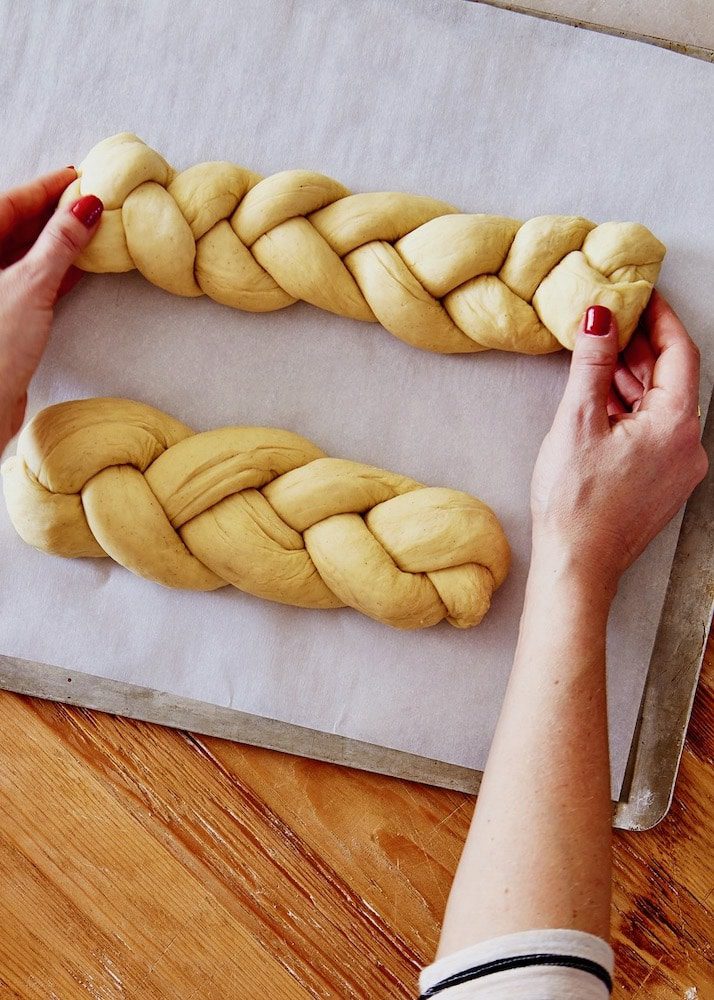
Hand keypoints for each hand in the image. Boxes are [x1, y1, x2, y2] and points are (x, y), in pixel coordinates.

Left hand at [0, 170, 102, 450]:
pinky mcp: (5, 317)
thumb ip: (59, 244)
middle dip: (56, 213)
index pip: (10, 203)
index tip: (79, 176)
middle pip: (18, 225)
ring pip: (27, 253)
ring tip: (95, 229)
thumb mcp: (31, 285)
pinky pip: (34, 280)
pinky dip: (59, 270)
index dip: (46, 188)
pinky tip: (84, 264)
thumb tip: (85, 207)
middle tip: (94, 200)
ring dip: (61, 242)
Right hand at [531, 292, 707, 595]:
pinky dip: (632, 410)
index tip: (642, 296)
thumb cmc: (576, 504)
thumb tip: (600, 318)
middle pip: (672, 379)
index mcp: (676, 426)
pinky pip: (655, 431)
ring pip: (662, 406)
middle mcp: (688, 446)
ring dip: (633, 379)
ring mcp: (678, 467)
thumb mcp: (577, 420)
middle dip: (641, 348)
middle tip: (612, 321)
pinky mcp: (662, 483)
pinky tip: (603, 401)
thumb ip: (591, 363)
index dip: (660, 319)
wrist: (577, 566)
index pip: (679, 353)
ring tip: (598, 358)